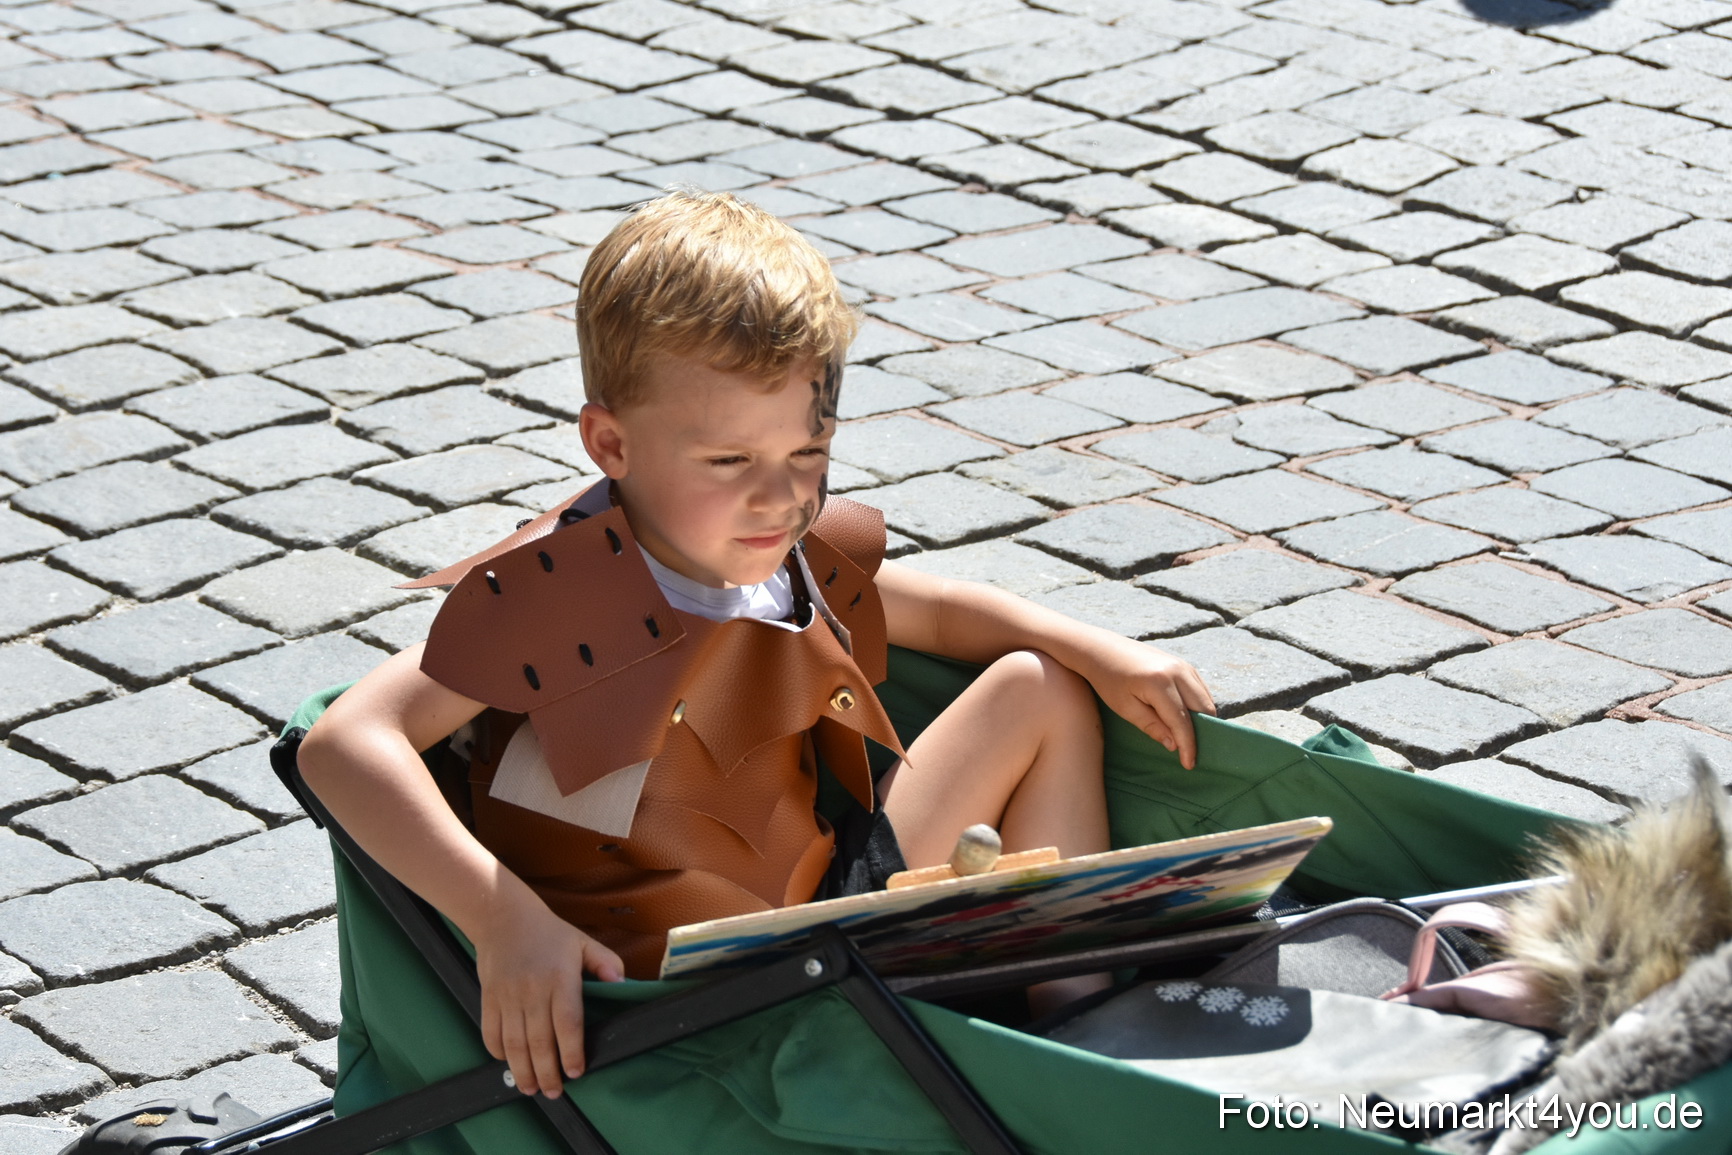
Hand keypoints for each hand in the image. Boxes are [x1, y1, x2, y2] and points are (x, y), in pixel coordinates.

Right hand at [475, 894, 624, 1097]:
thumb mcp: (583, 942)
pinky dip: (498, 1053)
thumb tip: (622, 984)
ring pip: (513, 1043)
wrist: (502, 917)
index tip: (576, 1072)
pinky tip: (510, 1064)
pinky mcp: (488, 998)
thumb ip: (606, 963)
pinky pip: (491, 1033)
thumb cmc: (549, 933)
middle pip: (539, 1041)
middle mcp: (532, 990)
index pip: (567, 1023)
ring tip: (531, 1089)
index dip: (571, 1052)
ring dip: (522, 1071)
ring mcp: (507, 996)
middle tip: (554, 1093)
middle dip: (547, 1073)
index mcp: (560, 978)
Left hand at [1077, 634, 1216, 769]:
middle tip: (1191, 753)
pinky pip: (1200, 689)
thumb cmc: (1108, 680)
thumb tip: (1175, 745)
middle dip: (1201, 733)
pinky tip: (1186, 719)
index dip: (1188, 745)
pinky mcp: (1183, 663)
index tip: (1188, 765)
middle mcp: (1177, 671)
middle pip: (1203, 709)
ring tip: (1188, 738)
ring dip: (1202, 719)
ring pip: (1205, 699)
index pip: (1182, 721)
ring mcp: (1182, 664)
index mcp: (1160, 683)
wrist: (1102, 649)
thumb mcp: (1125, 708)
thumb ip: (1152, 726)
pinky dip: (1198, 706)